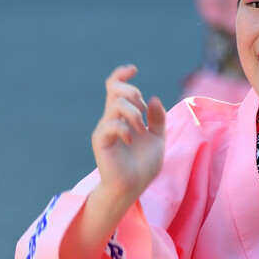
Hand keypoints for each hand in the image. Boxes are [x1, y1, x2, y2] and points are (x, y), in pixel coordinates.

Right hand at [91, 65, 165, 205]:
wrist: (132, 188)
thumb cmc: (143, 166)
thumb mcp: (158, 139)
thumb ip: (157, 119)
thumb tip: (154, 98)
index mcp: (124, 116)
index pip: (116, 87)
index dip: (122, 74)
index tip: (133, 69)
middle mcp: (112, 119)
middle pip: (114, 88)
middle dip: (131, 91)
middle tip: (141, 107)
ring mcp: (105, 129)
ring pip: (116, 104)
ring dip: (134, 113)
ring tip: (141, 129)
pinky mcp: (101, 141)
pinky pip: (111, 125)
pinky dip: (124, 129)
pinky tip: (131, 141)